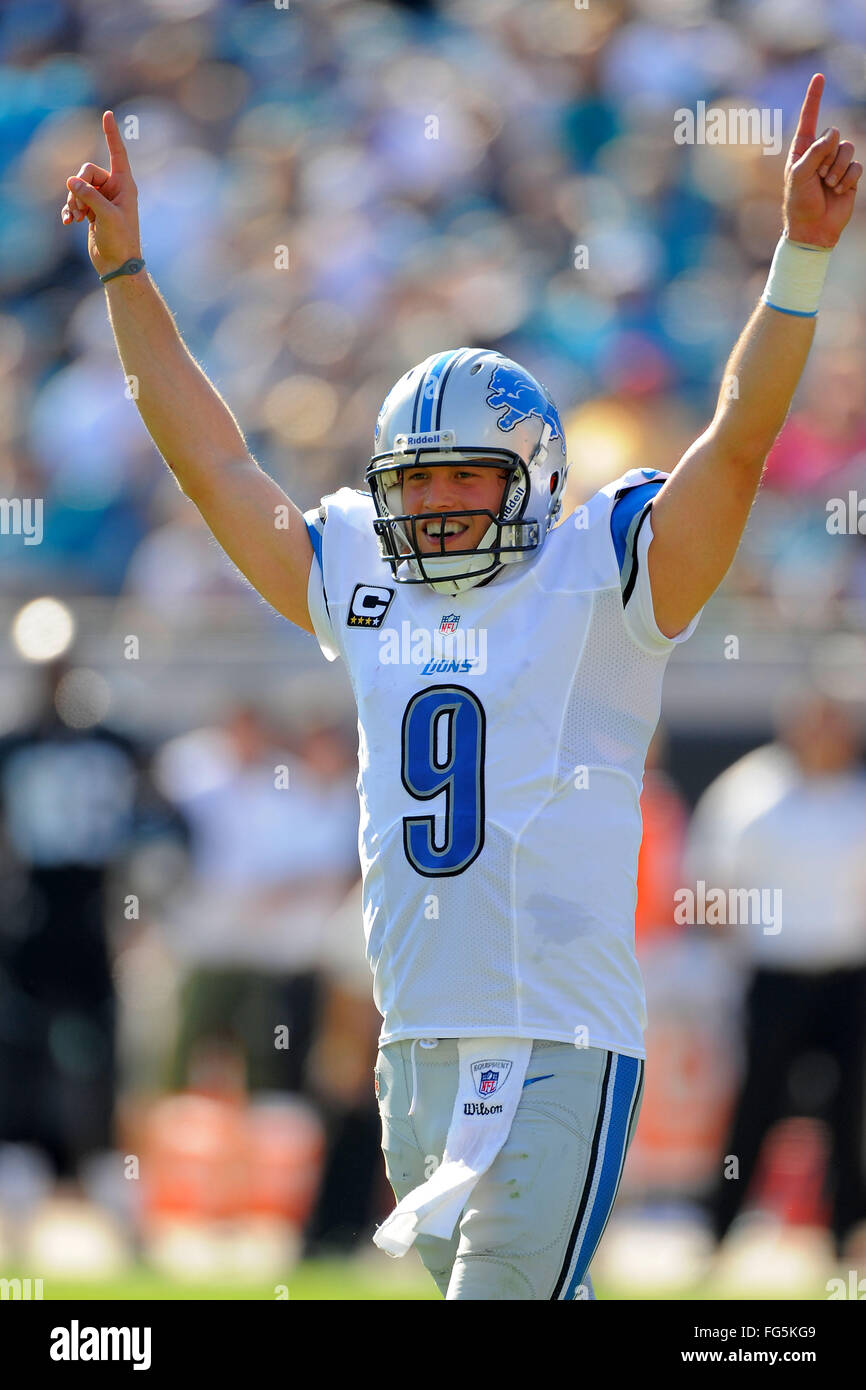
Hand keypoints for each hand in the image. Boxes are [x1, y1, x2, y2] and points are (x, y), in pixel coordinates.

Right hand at [60, 111, 141, 276]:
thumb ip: (89, 196)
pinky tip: (68, 222)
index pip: (117, 153)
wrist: (118, 265)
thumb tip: (70, 181)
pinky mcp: (92, 210)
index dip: (111, 134)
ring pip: (78, 186)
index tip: (108, 114)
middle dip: (78, 187)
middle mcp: (114, 189)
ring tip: (78, 218)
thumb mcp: (106, 216)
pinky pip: (75, 200)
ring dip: (73, 200)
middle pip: (87, 171)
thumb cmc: (120, 241)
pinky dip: (70, 209)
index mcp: (125, 185)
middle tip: (81, 208)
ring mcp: (102, 199)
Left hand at [783, 73, 860, 247]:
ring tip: (827, 186)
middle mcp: (820, 152)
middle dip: (826, 158)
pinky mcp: (850, 175)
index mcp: (802, 149)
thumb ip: (814, 151)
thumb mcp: (799, 175)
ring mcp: (836, 163)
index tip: (818, 76)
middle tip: (817, 179)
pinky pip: (857, 166)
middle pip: (833, 135)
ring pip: (847, 148)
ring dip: (837, 169)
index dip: (814, 98)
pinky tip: (838, 191)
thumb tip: (833, 132)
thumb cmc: (799, 203)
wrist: (813, 229)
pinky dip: (847, 179)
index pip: (809, 118)